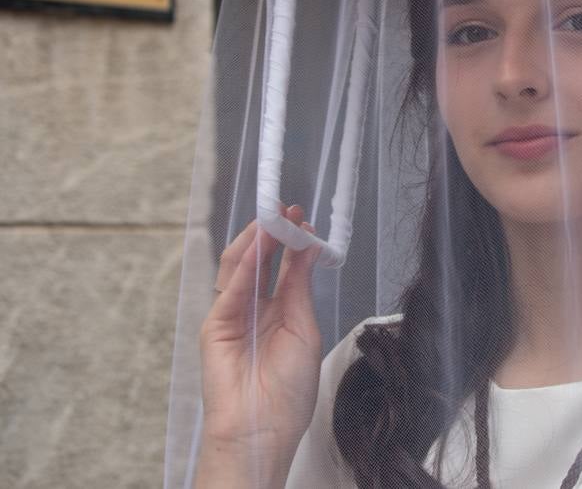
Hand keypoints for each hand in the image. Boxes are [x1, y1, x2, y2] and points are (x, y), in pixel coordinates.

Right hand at [196, 205, 321, 486]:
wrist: (263, 428)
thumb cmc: (288, 391)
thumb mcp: (304, 330)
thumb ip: (300, 288)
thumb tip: (307, 249)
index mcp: (279, 312)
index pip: (284, 268)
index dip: (293, 244)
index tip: (305, 220)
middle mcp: (255, 310)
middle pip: (259, 262)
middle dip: (272, 235)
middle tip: (286, 211)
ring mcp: (233, 316)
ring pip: (240, 269)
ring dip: (256, 242)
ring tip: (272, 220)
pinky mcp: (216, 326)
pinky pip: (230, 289)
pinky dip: (244, 266)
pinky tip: (258, 247)